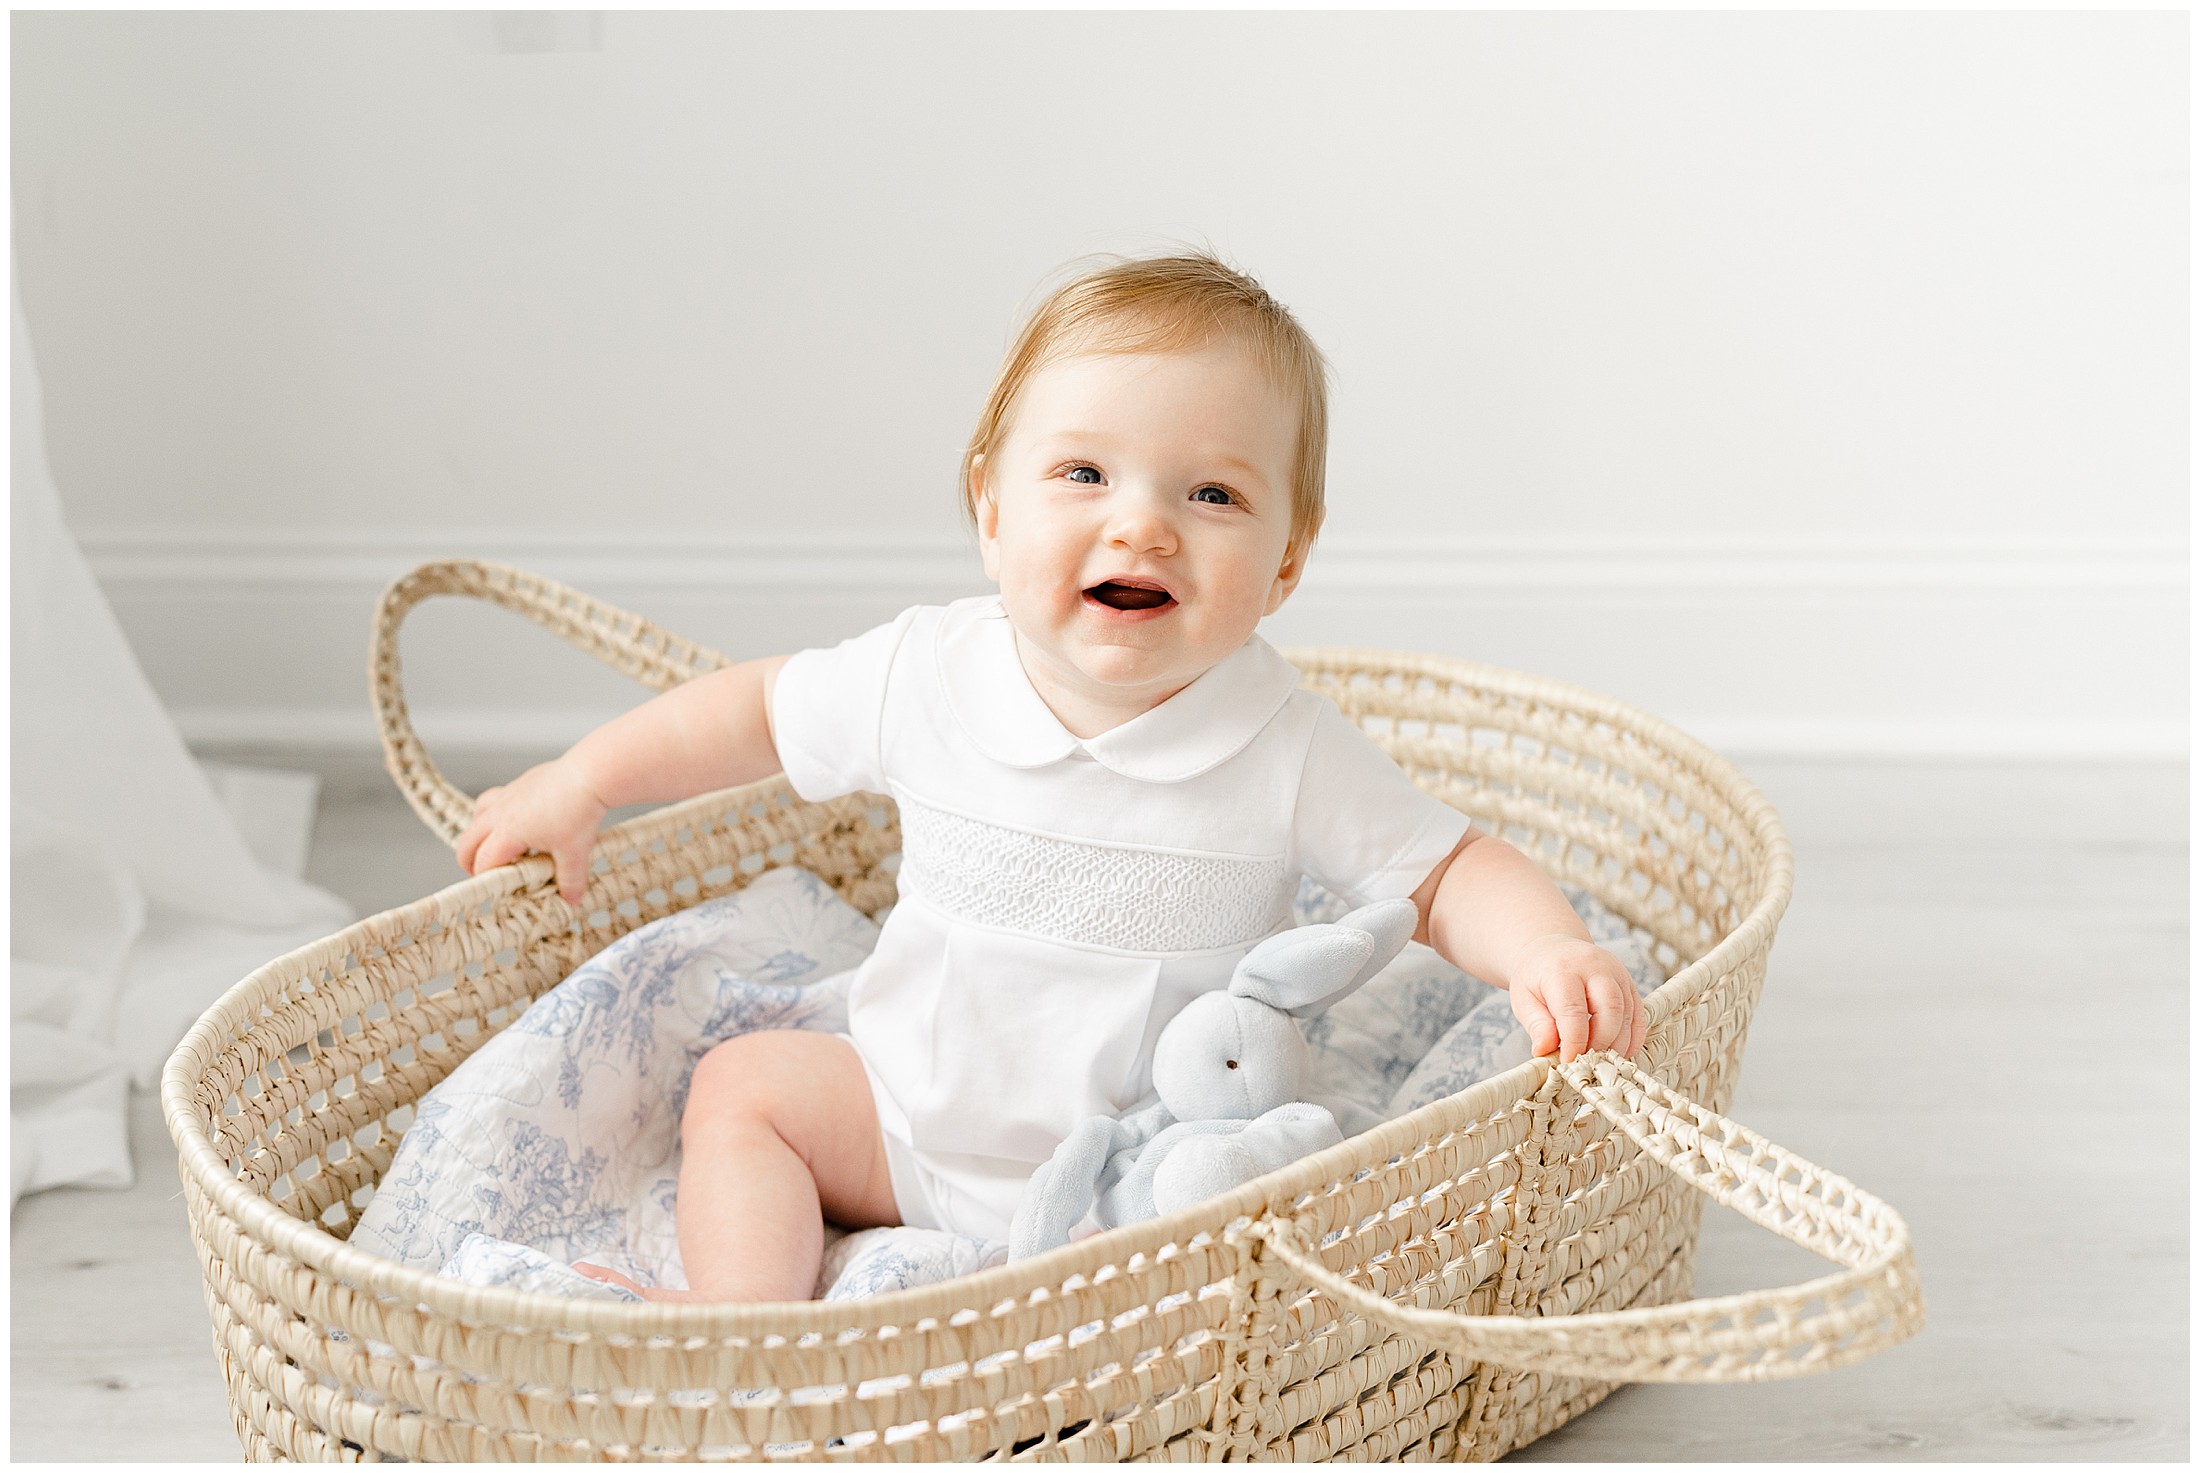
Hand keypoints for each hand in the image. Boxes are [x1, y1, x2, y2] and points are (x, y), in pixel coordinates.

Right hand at [453, 756, 608, 906]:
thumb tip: (571, 899)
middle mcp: (500, 812)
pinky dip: (495, 813)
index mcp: (508, 832)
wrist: (589, 775)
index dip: (487, 879)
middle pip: (468, 840)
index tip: (497, 891)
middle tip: (480, 873)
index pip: (484, 862)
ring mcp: (508, 795)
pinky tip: (517, 820)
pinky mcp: (520, 784)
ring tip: (492, 845)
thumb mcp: (574, 853)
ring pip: (478, 814)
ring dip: (478, 833)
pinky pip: (496, 799)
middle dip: (469, 860)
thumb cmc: (579, 811)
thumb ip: (570, 880)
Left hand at [1504, 934, 1646, 1062]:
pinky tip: (1620, 1052)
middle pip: (1610, 1009)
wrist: (1553, 950)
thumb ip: (1536, 1025)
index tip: (1567, 1062)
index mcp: (1563, 970)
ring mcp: (1616, 973)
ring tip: (1601, 1061)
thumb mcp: (1524, 998)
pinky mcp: (1628, 982)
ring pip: (1628, 1012)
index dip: (1574, 1042)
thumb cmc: (1537, 977)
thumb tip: (1545, 1051)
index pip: (1573, 1010)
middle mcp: (1595, 967)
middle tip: (1587, 1062)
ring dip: (1618, 1043)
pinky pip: (1638, 1012)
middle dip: (1601, 1043)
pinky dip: (1633, 1037)